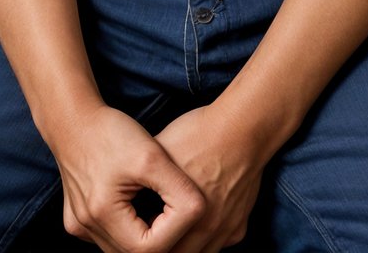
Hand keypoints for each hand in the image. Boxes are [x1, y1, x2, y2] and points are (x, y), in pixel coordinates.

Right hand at [53, 101, 206, 251]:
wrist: (72, 118)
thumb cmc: (111, 131)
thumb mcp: (152, 154)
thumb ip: (178, 188)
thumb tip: (201, 213)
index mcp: (102, 212)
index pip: (149, 248)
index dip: (175, 231)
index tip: (186, 205)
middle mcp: (86, 226)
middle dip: (163, 236)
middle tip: (179, 210)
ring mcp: (80, 226)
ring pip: (122, 250)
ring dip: (147, 235)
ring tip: (163, 208)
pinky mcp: (78, 221)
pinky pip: (109, 239)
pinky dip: (129, 230)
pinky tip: (141, 208)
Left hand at [149, 104, 267, 251]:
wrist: (243, 127)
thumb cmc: (201, 135)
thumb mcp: (162, 150)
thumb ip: (144, 175)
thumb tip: (124, 182)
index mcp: (187, 216)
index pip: (161, 246)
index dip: (148, 240)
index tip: (140, 229)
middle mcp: (209, 229)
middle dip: (167, 246)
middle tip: (155, 233)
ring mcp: (227, 228)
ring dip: (187, 247)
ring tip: (173, 236)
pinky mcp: (241, 222)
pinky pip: (223, 243)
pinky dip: (209, 240)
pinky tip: (199, 226)